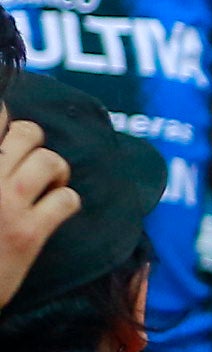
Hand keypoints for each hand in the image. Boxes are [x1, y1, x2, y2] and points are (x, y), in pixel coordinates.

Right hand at [0, 115, 77, 310]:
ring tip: (45, 187)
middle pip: (28, 132)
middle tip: (29, 165)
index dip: (6, 118)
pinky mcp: (28, 233)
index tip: (8, 132)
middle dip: (35, 145)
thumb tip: (7, 137)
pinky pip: (66, 199)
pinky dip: (67, 201)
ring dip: (56, 172)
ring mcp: (5, 204)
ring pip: (51, 161)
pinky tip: (54, 211)